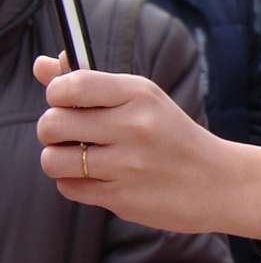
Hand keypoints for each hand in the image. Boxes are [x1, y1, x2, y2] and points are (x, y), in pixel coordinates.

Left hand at [35, 54, 260, 240]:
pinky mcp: (122, 197)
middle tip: (72, 134)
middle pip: (51, 123)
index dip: (56, 94)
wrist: (217, 181)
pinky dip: (76, 183)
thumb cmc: (173, 136)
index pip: (70, 85)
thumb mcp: (143, 100)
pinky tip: (100, 178)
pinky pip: (68, 188)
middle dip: (52, 130)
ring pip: (52, 159)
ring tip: (82, 158)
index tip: (67, 102)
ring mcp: (128, 164)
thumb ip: (90, 83)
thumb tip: (42, 64)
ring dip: (59, 160)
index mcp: (140, 94)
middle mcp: (135, 126)